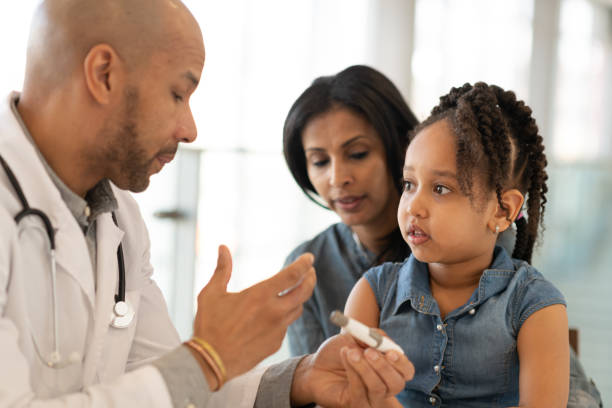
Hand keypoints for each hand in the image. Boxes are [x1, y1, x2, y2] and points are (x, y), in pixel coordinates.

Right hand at [192, 245, 315, 380]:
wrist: (211, 362)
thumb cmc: (209, 326)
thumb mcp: (211, 293)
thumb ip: (222, 269)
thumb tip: (223, 247)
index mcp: (260, 296)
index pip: (292, 275)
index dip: (304, 264)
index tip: (309, 258)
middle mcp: (274, 312)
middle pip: (304, 291)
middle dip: (310, 278)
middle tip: (310, 271)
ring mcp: (277, 329)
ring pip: (297, 309)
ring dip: (299, 297)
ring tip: (294, 291)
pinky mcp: (275, 343)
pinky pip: (285, 326)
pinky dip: (284, 317)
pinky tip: (274, 315)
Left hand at [291, 334, 413, 407]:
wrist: (316, 365)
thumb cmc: (340, 351)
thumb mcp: (357, 336)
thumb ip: (373, 336)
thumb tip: (382, 340)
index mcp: (390, 368)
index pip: (406, 371)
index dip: (401, 363)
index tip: (390, 352)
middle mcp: (384, 385)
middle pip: (396, 384)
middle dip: (383, 366)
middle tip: (368, 352)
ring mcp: (371, 397)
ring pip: (378, 388)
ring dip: (364, 367)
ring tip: (350, 351)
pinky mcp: (356, 404)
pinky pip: (360, 391)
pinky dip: (353, 372)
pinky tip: (345, 357)